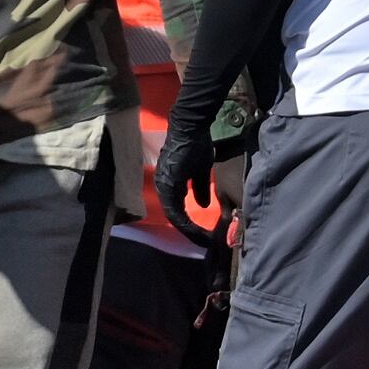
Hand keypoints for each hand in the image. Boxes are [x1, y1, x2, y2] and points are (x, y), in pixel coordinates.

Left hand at [151, 114, 215, 238]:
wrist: (191, 127)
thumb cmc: (195, 145)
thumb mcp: (200, 171)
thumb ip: (199, 188)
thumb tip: (203, 204)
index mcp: (169, 185)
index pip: (177, 212)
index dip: (190, 226)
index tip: (205, 236)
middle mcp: (163, 188)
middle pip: (174, 218)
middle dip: (190, 232)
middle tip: (205, 242)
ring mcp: (164, 186)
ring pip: (174, 217)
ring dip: (189, 230)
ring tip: (203, 239)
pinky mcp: (168, 185)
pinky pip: (175, 211)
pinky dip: (186, 222)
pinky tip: (197, 229)